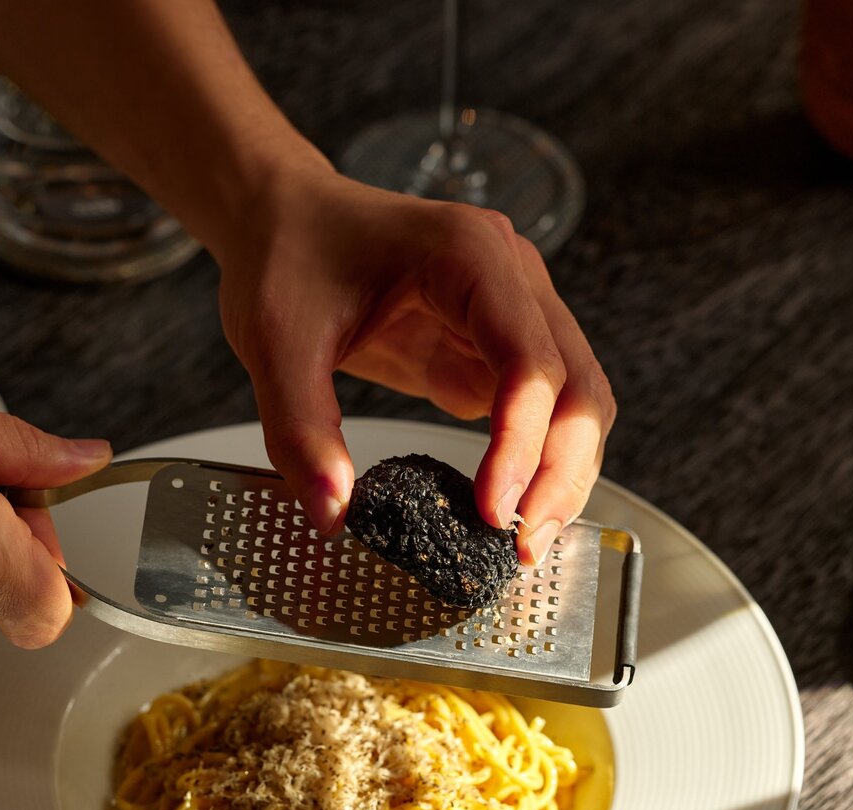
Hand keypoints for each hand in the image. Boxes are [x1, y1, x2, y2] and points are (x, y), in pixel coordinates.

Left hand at [217, 169, 614, 564]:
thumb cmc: (287, 257)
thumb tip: (332, 514)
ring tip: (521, 541)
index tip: (491, 509)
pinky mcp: (494, 349)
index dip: (522, 442)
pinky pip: (538, 411)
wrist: (283, 218)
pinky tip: (501, 510)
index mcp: (469, 255)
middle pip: (576, 386)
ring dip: (560, 475)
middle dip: (560, 473)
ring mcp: (513, 313)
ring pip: (575, 403)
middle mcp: (511, 278)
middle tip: (522, 547)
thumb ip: (300, 427)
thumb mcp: (275, 340)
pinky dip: (532, 464)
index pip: (528, 359)